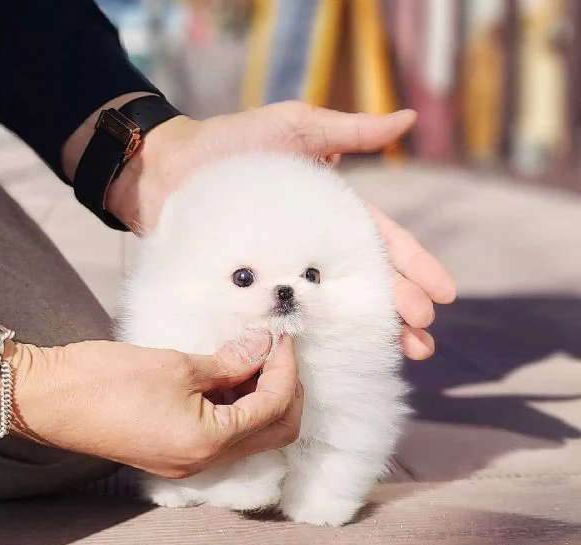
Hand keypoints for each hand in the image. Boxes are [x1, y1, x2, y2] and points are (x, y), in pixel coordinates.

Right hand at [6, 334, 302, 477]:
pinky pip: (225, 432)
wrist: (49, 398)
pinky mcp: (177, 451)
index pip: (273, 407)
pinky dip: (237, 403)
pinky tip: (231, 371)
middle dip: (285, 388)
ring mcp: (190, 460)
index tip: (281, 336)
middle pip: (274, 431)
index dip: (285, 368)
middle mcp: (204, 461)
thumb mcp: (177, 364)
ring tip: (254, 354)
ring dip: (262, 394)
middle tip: (277, 349)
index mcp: (207, 443)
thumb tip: (265, 346)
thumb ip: (230, 360)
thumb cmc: (105, 380)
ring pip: (252, 433)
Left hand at [65, 98, 455, 359]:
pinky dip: (320, 338)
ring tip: (405, 356)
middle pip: (370, 284)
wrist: (170, 172)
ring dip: (374, 332)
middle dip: (402, 311)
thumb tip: (408, 120)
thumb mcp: (293, 129)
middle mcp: (317, 251)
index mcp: (334, 216)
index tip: (443, 296)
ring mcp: (289, 276)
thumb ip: (348, 131)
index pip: (385, 245)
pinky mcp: (259, 294)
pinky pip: (294, 318)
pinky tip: (343, 356)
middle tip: (423, 340)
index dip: (416, 269)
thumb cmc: (231, 145)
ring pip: (340, 307)